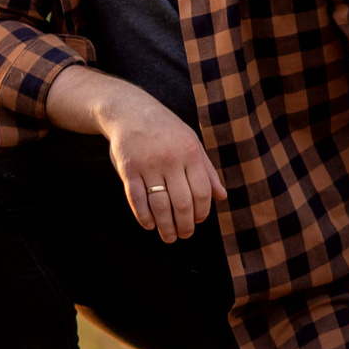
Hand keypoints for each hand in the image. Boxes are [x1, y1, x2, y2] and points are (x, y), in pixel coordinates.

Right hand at [48, 66, 223, 242]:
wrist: (129, 110)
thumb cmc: (165, 129)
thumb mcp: (191, 142)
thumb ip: (207, 170)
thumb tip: (221, 198)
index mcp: (190, 152)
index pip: (202, 192)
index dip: (202, 212)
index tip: (197, 221)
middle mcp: (170, 159)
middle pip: (182, 202)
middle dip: (184, 225)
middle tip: (184, 235)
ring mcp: (148, 164)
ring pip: (159, 204)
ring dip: (165, 226)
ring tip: (168, 237)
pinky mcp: (127, 168)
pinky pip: (136, 198)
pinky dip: (143, 216)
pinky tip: (149, 225)